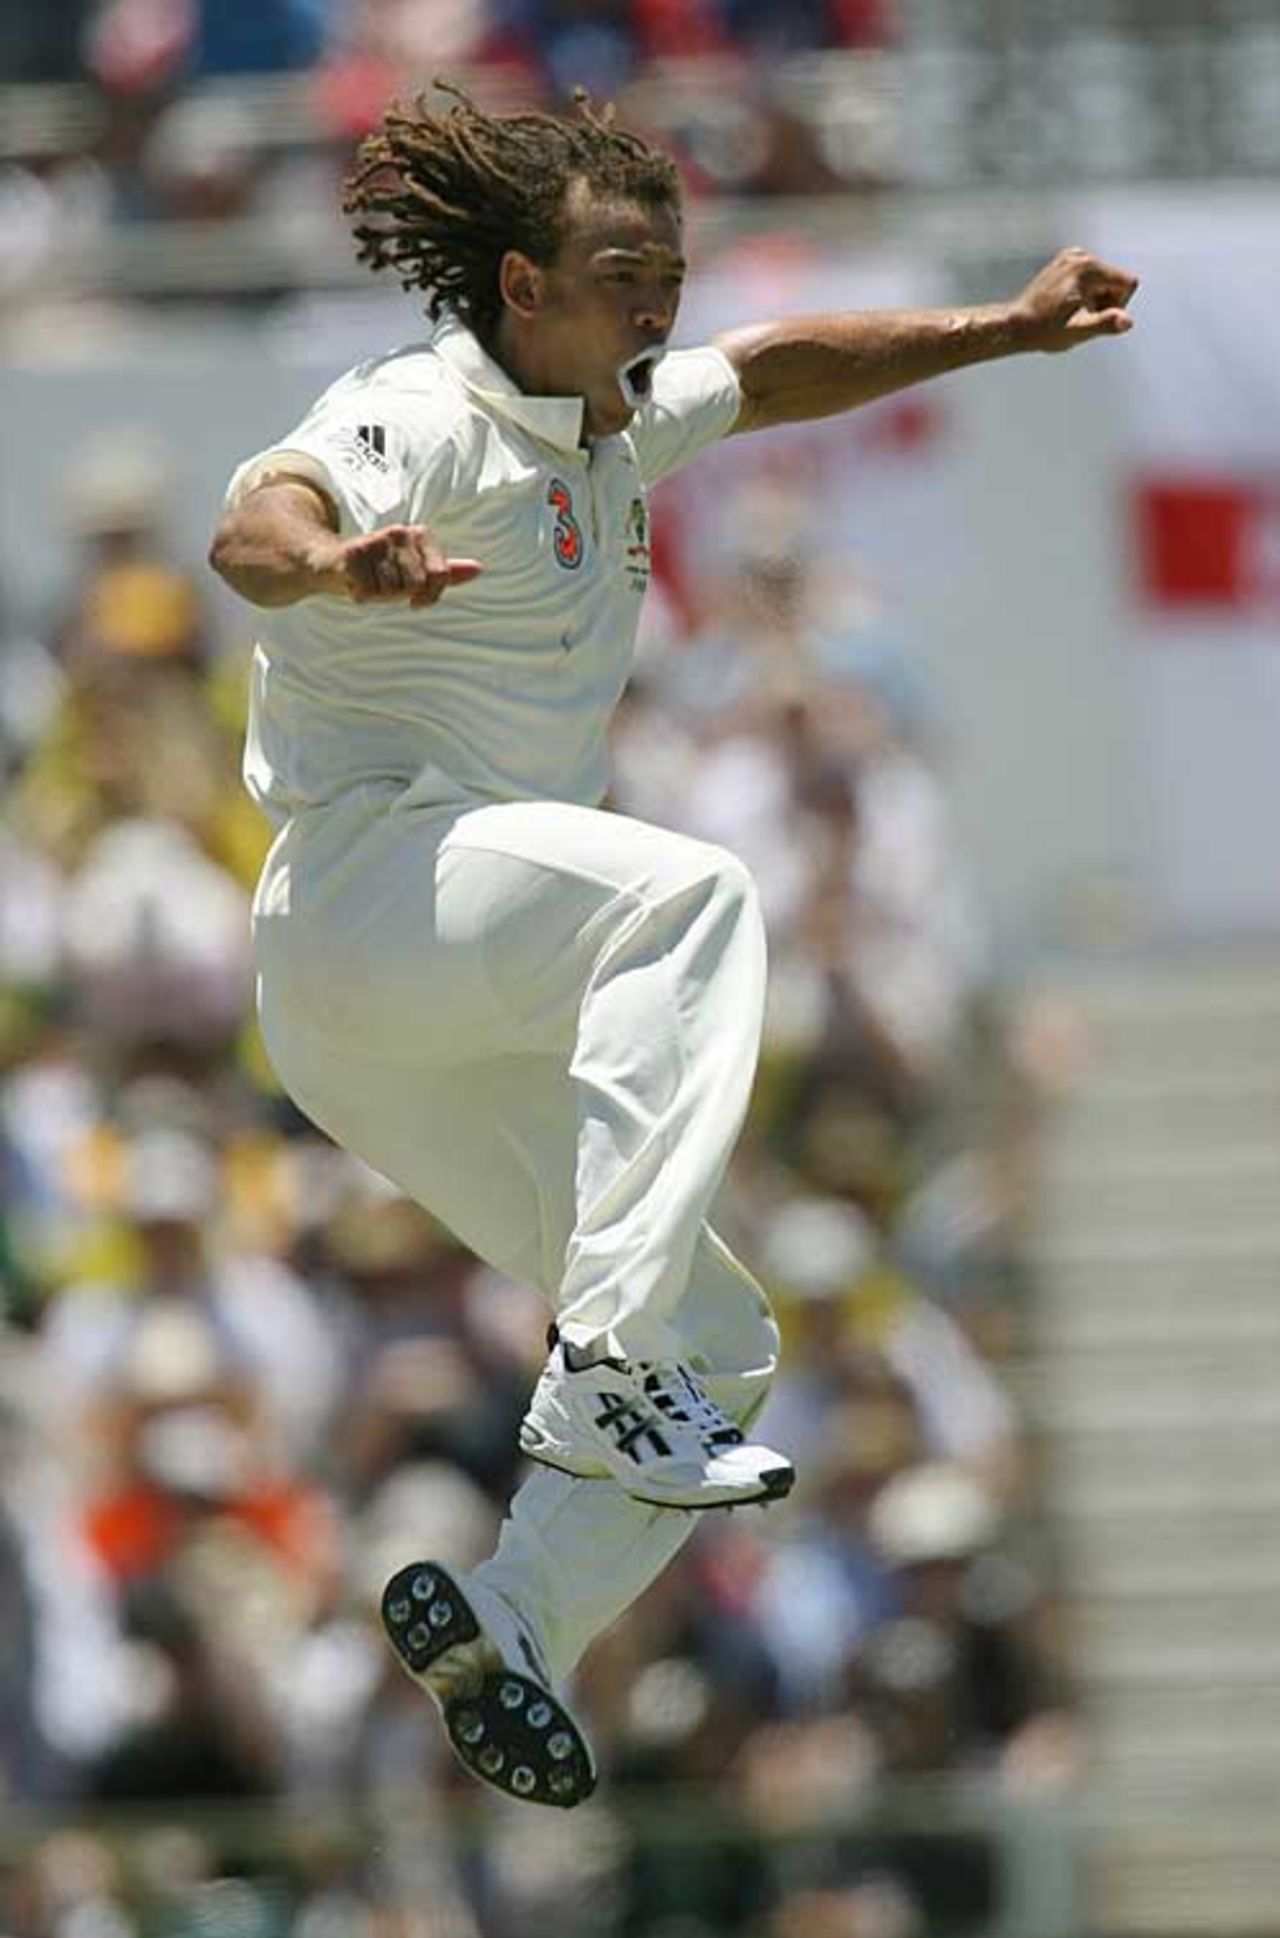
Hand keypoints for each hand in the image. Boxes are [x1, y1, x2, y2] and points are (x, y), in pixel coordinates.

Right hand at [312, 524, 481, 607]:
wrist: (330, 561)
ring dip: (379, 595)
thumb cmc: (378, 569)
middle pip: (416, 585)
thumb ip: (445, 570)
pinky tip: (355, 584)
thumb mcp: (415, 569)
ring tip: (368, 582)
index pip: (440, 576)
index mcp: (421, 534)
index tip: (416, 600)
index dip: (430, 596)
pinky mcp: (353, 553)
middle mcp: (400, 533)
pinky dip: (361, 595)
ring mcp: (376, 540)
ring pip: (392, 590)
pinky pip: (370, 591)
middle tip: (383, 586)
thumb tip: (479, 569)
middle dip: (400, 595)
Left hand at [1011, 245, 1138, 352]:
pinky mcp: (1063, 263)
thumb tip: (1127, 322)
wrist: (1014, 324)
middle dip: (1104, 302)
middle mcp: (1081, 255)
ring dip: (1094, 300)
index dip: (1117, 305)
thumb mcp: (1077, 330)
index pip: (1128, 283)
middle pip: (1116, 281)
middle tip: (1079, 316)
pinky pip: (1089, 279)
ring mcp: (1071, 257)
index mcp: (1089, 267)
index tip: (1093, 315)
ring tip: (1070, 312)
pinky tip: (1065, 305)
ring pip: (1103, 281)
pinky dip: (1083, 294)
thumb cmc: (1044, 329)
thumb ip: (1105, 323)